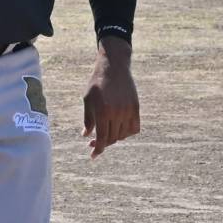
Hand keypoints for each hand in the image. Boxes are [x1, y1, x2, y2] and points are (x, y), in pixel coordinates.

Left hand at [82, 37, 140, 157]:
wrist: (114, 67)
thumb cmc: (97, 82)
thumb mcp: (87, 99)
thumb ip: (88, 119)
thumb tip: (86, 136)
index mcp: (103, 111)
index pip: (102, 138)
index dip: (98, 149)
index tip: (93, 156)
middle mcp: (117, 112)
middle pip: (113, 138)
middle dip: (103, 144)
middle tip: (93, 143)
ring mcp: (128, 110)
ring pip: (123, 135)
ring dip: (114, 138)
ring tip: (106, 134)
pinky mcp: (136, 107)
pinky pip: (134, 128)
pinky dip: (127, 133)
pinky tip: (119, 130)